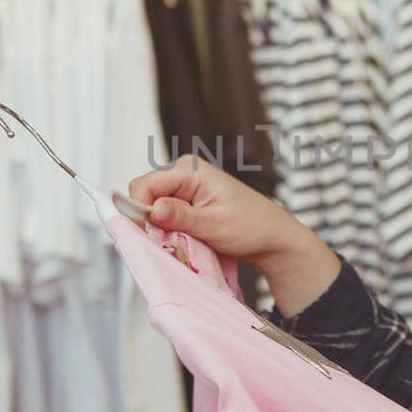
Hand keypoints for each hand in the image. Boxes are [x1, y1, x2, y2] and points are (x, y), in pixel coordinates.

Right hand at [126, 155, 340, 315]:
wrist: (271, 237)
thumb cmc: (251, 226)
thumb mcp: (214, 224)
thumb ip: (180, 217)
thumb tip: (152, 210)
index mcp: (189, 169)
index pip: (144, 185)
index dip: (139, 210)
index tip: (147, 235)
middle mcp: (183, 173)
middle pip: (144, 195)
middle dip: (148, 220)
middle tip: (165, 242)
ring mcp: (184, 188)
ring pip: (151, 208)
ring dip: (159, 228)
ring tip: (181, 241)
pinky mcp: (185, 203)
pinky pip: (163, 215)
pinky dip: (167, 230)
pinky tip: (183, 240)